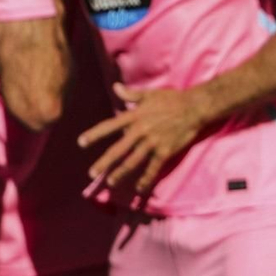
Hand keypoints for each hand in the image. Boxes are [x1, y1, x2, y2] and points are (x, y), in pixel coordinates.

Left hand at [78, 83, 205, 192]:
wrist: (194, 107)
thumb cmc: (170, 99)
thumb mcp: (148, 94)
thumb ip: (130, 94)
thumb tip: (115, 86)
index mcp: (134, 116)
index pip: (109, 126)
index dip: (94, 134)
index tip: (81, 142)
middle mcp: (140, 131)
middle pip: (118, 149)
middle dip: (104, 162)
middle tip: (91, 173)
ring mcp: (153, 142)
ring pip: (133, 161)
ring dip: (121, 173)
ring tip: (111, 182)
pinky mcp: (165, 151)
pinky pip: (153, 168)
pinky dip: (146, 179)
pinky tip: (139, 189)